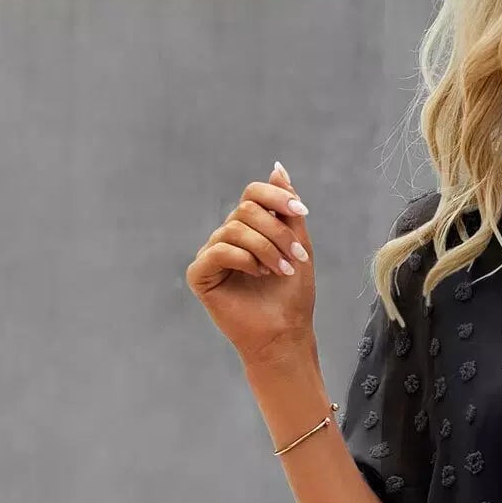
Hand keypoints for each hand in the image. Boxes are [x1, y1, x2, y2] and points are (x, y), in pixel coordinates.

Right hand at [186, 161, 316, 365]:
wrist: (285, 334)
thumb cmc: (292, 295)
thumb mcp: (297, 244)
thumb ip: (287, 208)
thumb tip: (277, 168)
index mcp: (249, 229)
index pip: (253, 195)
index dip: (276, 197)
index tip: (301, 211)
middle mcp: (227, 238)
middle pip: (245, 210)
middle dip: (276, 232)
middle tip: (295, 257)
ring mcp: (212, 256)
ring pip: (234, 229)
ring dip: (265, 249)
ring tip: (281, 271)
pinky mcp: (200, 275)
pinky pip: (218, 250)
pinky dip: (244, 259)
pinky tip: (258, 276)